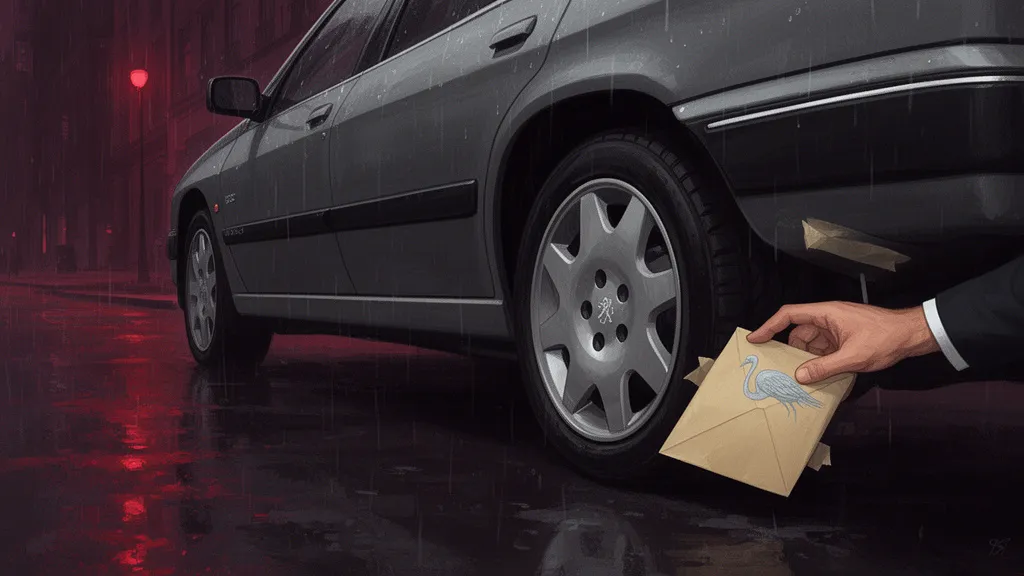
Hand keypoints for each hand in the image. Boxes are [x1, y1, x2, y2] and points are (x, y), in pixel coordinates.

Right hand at [746, 302, 940, 383]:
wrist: (913, 335)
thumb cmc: (885, 338)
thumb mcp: (852, 357)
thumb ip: (824, 367)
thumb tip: (799, 376)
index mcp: (826, 314)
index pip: (789, 315)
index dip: (769, 326)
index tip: (755, 339)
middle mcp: (829, 318)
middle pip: (799, 332)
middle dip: (792, 351)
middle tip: (784, 370)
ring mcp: (837, 328)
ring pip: (812, 343)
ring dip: (809, 359)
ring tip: (807, 378)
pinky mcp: (846, 338)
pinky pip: (826, 349)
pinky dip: (822, 361)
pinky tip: (824, 376)